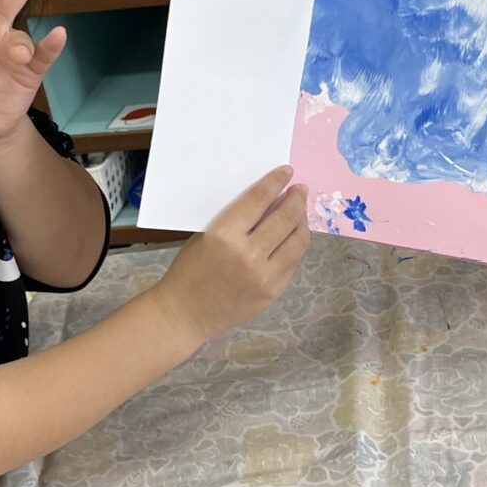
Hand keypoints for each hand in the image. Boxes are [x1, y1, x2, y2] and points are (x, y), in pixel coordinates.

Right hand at [151, 166, 309, 347]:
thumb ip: (236, 221)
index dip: (275, 182)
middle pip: (285, 218)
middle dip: (297, 199)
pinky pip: (293, 262)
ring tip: (301, 212)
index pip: (258, 200)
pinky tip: (293, 236)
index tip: (286, 172)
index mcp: (225, 236)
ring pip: (298, 241)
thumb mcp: (206, 236)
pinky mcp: (273, 292)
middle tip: (300, 190)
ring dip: (302, 221)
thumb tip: (268, 201)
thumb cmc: (189, 270)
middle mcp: (249, 255)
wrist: (185, 313)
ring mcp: (264, 277)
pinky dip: (295, 245)